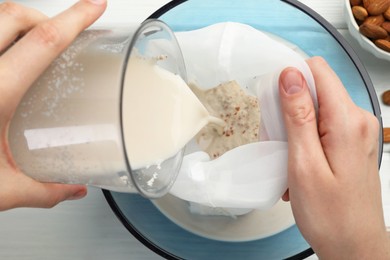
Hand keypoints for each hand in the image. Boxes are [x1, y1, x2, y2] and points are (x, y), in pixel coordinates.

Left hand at [0, 0, 105, 210]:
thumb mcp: (0, 189)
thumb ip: (44, 190)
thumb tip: (72, 189)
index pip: (44, 42)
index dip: (76, 18)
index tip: (96, 6)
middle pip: (14, 14)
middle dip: (46, 17)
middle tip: (63, 35)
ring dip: (18, 23)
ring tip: (34, 43)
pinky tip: (3, 57)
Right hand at [279, 57, 389, 258]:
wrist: (354, 246)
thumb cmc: (330, 215)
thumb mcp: (304, 164)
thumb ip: (298, 116)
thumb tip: (290, 75)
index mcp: (346, 121)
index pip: (317, 70)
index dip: (289, 79)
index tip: (273, 103)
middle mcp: (357, 120)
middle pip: (314, 90)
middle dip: (288, 109)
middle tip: (277, 143)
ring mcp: (356, 132)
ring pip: (314, 109)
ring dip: (293, 128)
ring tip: (287, 160)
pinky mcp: (351, 142)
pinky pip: (321, 126)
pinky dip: (303, 139)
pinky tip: (297, 164)